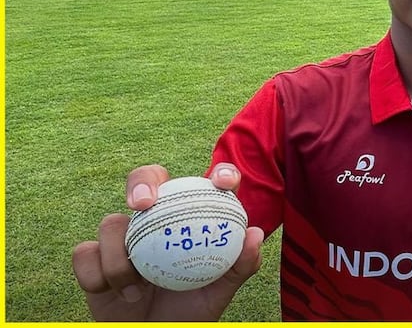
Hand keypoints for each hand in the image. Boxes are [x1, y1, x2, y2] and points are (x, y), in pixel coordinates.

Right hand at [72, 164, 263, 320]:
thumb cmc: (190, 311)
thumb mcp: (220, 292)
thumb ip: (240, 265)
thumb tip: (254, 233)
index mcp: (190, 218)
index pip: (206, 185)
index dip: (220, 172)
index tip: (224, 183)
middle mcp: (156, 219)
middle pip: (146, 180)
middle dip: (141, 183)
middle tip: (144, 204)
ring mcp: (122, 236)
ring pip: (111, 223)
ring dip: (119, 260)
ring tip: (134, 289)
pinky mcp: (93, 256)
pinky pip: (85, 253)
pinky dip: (97, 276)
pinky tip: (113, 293)